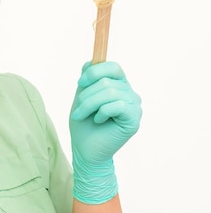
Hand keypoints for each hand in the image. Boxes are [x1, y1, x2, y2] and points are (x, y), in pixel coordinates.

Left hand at [69, 61, 141, 203]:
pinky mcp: (134, 120)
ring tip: (83, 116)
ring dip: (90, 105)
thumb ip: (88, 79)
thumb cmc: (84, 124)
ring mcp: (134, 107)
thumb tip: (91, 62)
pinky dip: (101, 113)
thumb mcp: (82, 97)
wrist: (85, 150)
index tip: (80, 83)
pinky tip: (98, 121)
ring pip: (110, 92)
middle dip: (86, 95)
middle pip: (107, 81)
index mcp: (119, 86)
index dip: (95, 72)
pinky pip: (116, 106)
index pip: (113, 67)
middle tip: (78, 110)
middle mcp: (129, 94)